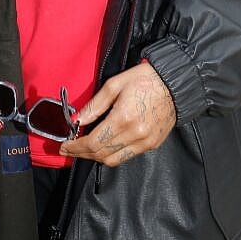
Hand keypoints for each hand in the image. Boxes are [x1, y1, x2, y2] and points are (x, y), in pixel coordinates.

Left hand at [60, 61, 175, 165]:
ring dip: (96, 158)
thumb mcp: (115, 84)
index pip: (92, 143)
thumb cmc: (146, 79)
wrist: (176, 84)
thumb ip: (95, 105)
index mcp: (123, 118)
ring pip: (114, 160)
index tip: (64, 147)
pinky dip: (113, 155)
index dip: (75, 148)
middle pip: (101, 155)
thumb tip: (77, 120)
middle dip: (81, 154)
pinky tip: (105, 146)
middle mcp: (135, 134)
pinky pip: (127, 156)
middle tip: (69, 150)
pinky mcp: (152, 144)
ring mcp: (145, 142)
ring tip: (84, 150)